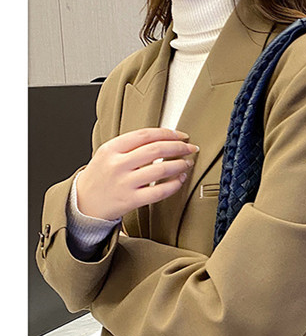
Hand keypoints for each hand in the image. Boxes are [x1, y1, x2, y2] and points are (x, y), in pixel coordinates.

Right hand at [76, 128, 199, 219]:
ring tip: (187, 163)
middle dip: (179, 147)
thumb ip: (131, 145)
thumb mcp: (108, 153)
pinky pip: (159, 191)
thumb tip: (163, 138)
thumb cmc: (100, 176)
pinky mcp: (131, 200)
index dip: (168, 133)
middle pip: (156, 150)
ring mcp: (124, 183)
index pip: (145, 135)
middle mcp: (118, 164)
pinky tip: (180, 179)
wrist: (84, 203)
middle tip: (191, 148)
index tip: (182, 135)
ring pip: (161, 170)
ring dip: (180, 164)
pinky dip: (175, 184)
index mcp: (111, 149)